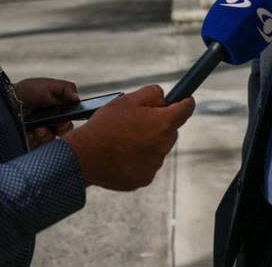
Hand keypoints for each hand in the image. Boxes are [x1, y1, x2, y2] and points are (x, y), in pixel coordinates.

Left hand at [16, 77, 78, 147]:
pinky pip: (40, 145)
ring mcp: (44, 130)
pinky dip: (36, 139)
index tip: (65, 120)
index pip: (72, 117)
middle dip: (62, 129)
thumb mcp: (49, 85)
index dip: (70, 120)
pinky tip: (31, 133)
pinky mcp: (34, 139)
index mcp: (60, 107)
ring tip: (38, 130)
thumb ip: (66, 89)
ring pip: (53, 139)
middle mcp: (54, 120)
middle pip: (66, 131)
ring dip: (47, 134)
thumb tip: (77, 99)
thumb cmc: (29, 90)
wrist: (8, 100)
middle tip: (58, 126)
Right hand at [63, 85, 194, 190]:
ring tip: (124, 140)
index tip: (184, 101)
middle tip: (137, 121)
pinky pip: (147, 164)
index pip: (186, 109)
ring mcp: (154, 165)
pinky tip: (122, 154)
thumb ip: (153, 93)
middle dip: (159, 124)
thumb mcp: (128, 99)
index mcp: (163, 124)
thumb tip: (164, 99)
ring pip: (158, 148)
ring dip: (148, 142)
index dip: (184, 102)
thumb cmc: (105, 126)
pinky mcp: (144, 179)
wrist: (84, 157)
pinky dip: (139, 159)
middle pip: (170, 131)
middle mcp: (163, 146)